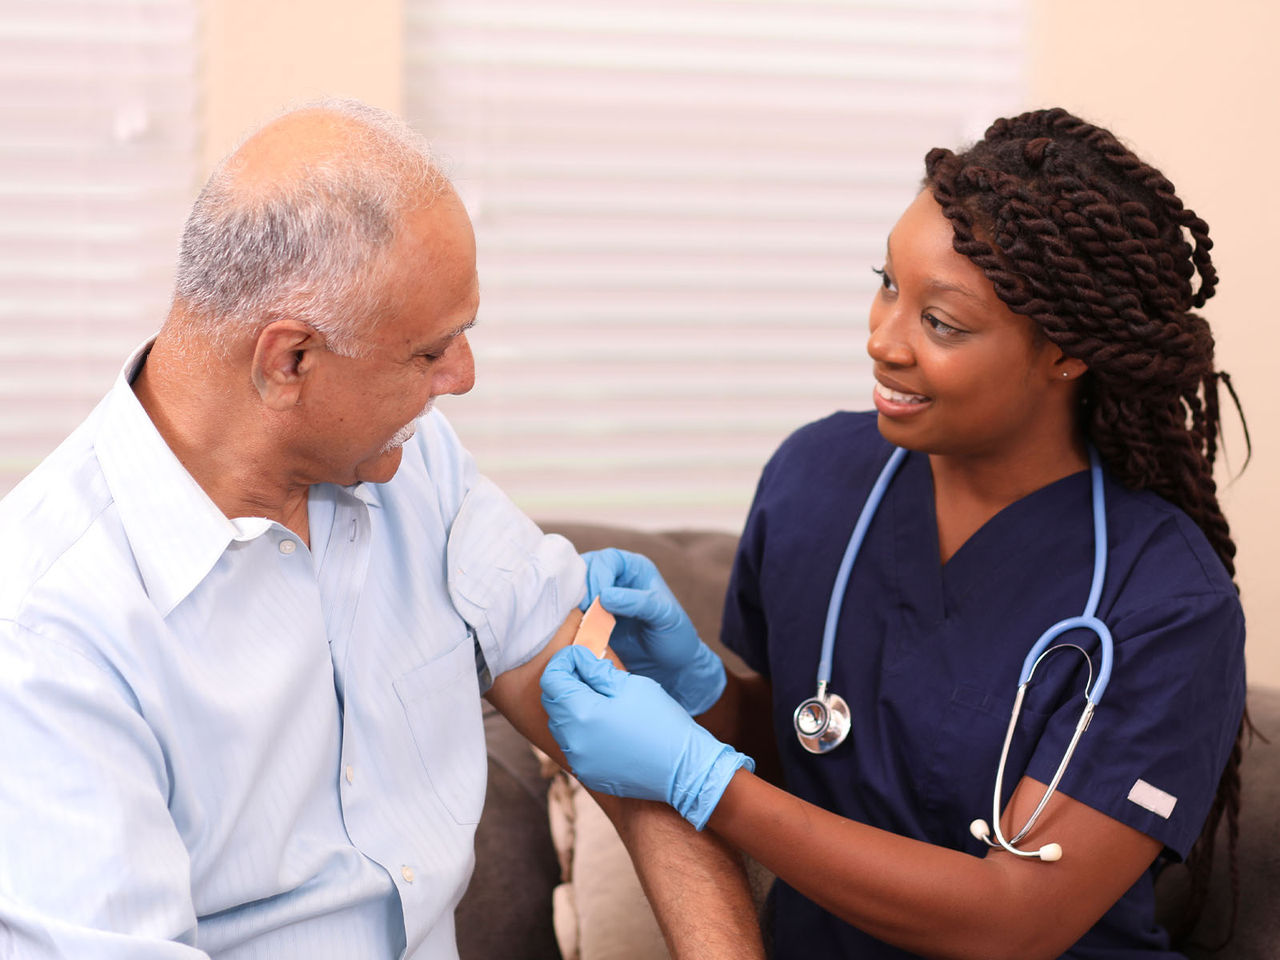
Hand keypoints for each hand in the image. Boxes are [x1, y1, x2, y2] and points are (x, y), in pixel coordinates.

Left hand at [540, 646, 752, 829]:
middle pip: (552, 702)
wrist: (685, 769)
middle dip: (565, 683)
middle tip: (589, 674)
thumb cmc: (662, 722)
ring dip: (572, 708)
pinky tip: (605, 726)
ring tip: (599, 701)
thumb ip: (597, 670)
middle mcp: (573, 741)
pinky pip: (574, 746)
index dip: (563, 662)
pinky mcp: (588, 774)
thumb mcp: (631, 685)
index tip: (579, 656)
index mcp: (582, 714)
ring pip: (561, 725)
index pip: (552, 679)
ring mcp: (579, 761)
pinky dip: (581, 732)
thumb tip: (578, 660)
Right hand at [580, 548, 726, 714]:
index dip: (599, 575)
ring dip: (572, 602)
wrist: (669, 669)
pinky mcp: (592, 619)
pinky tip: (574, 629)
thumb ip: (639, 603)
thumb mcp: (664, 617)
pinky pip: (572, 611)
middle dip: (582, 587)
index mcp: (635, 569)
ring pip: (575, 588)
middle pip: (586, 568)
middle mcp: (616, 579)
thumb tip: (605, 595)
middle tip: (585, 610)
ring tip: (579, 620)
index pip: (609, 559)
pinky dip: (569, 617)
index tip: (598, 599)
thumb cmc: (674, 638)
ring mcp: (601, 599)